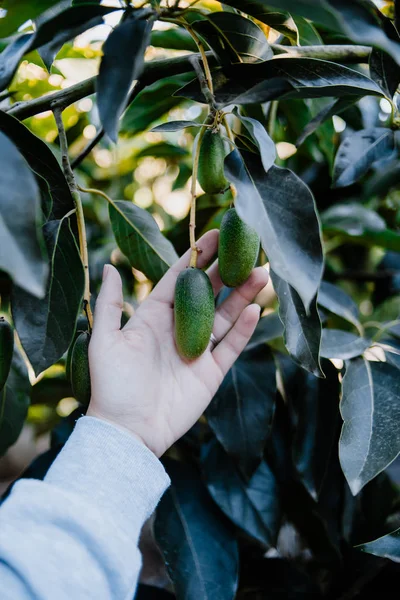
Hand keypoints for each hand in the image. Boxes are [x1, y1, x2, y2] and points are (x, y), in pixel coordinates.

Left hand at [87, 230, 267, 456]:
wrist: (129, 430)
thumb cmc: (112, 385)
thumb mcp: (105, 341)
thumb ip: (109, 304)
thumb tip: (108, 266)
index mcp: (154, 316)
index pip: (180, 279)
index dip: (197, 256)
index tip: (214, 233)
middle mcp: (179, 328)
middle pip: (209, 293)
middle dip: (227, 270)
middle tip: (247, 248)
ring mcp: (198, 349)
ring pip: (226, 315)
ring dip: (243, 294)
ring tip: (261, 273)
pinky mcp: (211, 372)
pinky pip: (231, 346)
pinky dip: (244, 328)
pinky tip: (254, 309)